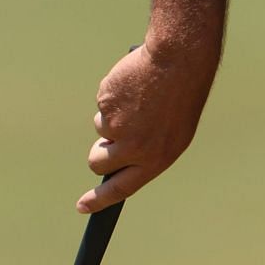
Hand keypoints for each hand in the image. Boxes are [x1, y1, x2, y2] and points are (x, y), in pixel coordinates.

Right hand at [78, 42, 217, 212]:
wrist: (180, 58)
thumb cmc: (182, 92)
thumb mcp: (173, 129)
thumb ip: (147, 149)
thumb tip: (118, 161)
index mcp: (158, 157)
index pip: (122, 188)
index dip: (100, 199)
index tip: (82, 206)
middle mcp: (136, 148)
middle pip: (98, 161)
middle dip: (100, 150)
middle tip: (114, 133)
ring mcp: (118, 128)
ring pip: (100, 128)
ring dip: (113, 115)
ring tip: (140, 96)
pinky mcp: (106, 107)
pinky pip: (101, 105)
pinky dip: (113, 95)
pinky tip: (134, 83)